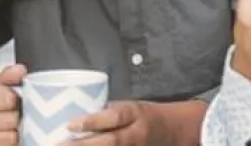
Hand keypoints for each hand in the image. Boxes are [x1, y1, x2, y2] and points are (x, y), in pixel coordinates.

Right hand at [0, 64, 25, 145]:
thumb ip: (6, 79)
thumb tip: (20, 71)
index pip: (9, 98)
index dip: (16, 100)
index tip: (12, 102)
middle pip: (12, 119)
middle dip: (16, 118)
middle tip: (10, 116)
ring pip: (11, 139)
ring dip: (13, 134)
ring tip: (6, 129)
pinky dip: (7, 145)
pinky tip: (1, 139)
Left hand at [70, 100, 204, 145]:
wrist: (181, 130)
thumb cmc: (152, 115)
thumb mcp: (134, 106)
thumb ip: (111, 112)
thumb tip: (82, 113)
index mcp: (136, 114)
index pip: (114, 117)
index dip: (92, 121)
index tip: (69, 125)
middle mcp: (138, 134)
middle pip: (110, 143)